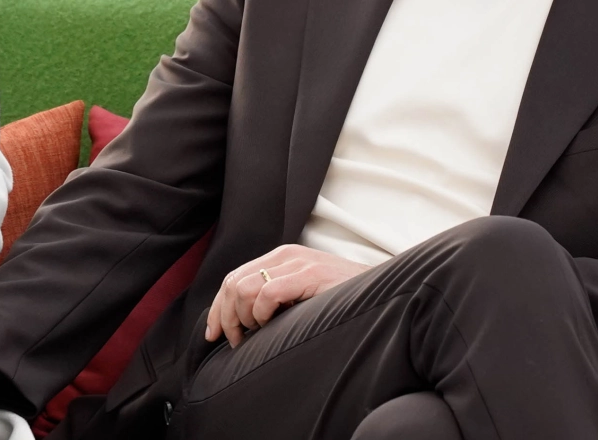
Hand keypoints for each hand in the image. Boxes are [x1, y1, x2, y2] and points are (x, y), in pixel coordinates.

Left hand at [205, 244, 368, 347]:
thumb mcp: (303, 294)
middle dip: (225, 316)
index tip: (214, 334)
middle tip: (235, 342)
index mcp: (280, 258)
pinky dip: (261, 314)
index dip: (218, 308)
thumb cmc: (342, 301)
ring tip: (257, 334)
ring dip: (243, 318)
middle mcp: (285, 255)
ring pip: (244, 288)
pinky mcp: (310, 274)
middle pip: (232, 282)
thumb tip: (242, 323)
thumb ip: (277, 297)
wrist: (383, 292)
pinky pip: (267, 293)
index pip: (234, 278)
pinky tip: (271, 326)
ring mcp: (297, 263)